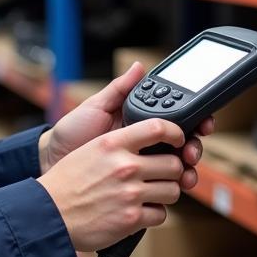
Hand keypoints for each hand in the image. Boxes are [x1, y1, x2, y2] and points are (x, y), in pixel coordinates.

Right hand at [38, 119, 187, 251]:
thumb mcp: (90, 149)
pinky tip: (138, 211)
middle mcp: (124, 166)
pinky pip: (161, 214)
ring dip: (164, 194)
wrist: (49, 214)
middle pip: (174, 163)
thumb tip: (146, 140)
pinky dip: (153, 214)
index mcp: (113, 144)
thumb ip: (118, 143)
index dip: (176, 133)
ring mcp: (130, 193)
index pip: (158, 127)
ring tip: (149, 194)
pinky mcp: (132, 219)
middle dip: (172, 171)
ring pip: (172, 190)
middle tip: (162, 174)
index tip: (178, 140)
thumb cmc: (67, 181)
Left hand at [40, 62, 215, 192]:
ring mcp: (144, 166)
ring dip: (189, 170)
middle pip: (184, 144)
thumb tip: (139, 66)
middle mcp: (146, 144)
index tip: (203, 122)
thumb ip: (119, 89)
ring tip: (186, 173)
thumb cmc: (72, 132)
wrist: (52, 162)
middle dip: (195, 147)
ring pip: (178, 168)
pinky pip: (163, 189)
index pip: (176, 119)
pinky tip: (175, 188)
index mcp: (140, 122)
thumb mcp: (95, 106)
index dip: (195, 120)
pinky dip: (173, 189)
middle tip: (191, 152)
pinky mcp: (138, 188)